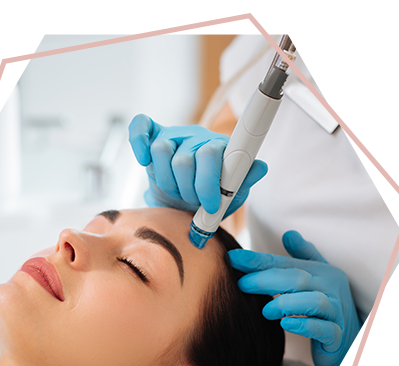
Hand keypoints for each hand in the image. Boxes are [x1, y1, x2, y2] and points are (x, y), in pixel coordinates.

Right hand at [128, 114, 267, 215]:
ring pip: (161, 151)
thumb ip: (245, 180)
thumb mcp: (232, 195)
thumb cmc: (210, 199)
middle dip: (187, 190)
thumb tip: (260, 167)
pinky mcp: (152, 138)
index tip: (210, 205)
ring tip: (176, 193)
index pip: (210, 154)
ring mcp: (173, 137)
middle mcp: (196, 138)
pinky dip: (138, 142)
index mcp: (219, 147)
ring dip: (167, 181)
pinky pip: (141, 127)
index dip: (207, 182)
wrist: (187, 204)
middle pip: (184, 159)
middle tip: (193, 203)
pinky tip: (143, 160)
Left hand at [227, 230, 398, 365]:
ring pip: (313, 302)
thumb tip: (289, 233)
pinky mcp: (338, 336)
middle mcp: (331, 288)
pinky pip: (324, 328)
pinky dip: (304, 325)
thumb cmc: (326, 308)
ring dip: (285, 303)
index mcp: (322, 272)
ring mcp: (336, 312)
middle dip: (265, 280)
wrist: (353, 344)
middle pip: (297, 279)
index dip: (258, 260)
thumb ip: (301, 258)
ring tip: (265, 310)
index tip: (232, 257)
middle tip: (241, 284)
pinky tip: (286, 324)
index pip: (285, 263)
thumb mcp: (315, 280)